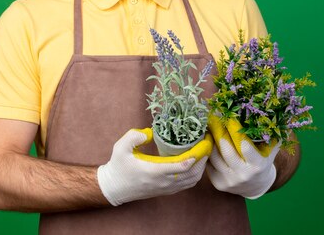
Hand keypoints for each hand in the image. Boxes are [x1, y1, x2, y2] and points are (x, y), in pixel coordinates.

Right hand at [97, 128, 211, 205]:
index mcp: (153, 171)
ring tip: (204, 152)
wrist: (114, 188)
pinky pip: (187, 185)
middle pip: (192, 174)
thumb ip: (133, 137)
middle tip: (208, 143)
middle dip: (203, 159)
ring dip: (201, 167)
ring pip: (192, 181)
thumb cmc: (118, 167)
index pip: (181, 166)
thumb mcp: (120, 148)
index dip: (195, 155)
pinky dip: (196, 175)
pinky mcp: (166, 191)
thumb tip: (150, 132)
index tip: (203, 142)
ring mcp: (165, 188)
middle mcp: (163, 182)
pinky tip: (197, 164)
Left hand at [207, 114, 279, 198]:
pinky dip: (207, 150)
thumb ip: (271, 135)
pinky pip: (209, 163)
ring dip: (210, 139)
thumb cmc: (262, 162)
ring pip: (214, 155)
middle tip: (214, 115)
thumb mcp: (270, 150)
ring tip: (208, 125)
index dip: (235, 129)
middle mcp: (242, 174)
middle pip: (225, 149)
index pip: (244, 145)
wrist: (255, 186)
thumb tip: (274, 115)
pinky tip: (207, 139)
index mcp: (257, 165)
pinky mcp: (218, 184)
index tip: (229, 115)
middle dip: (218, 130)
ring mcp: (229, 180)